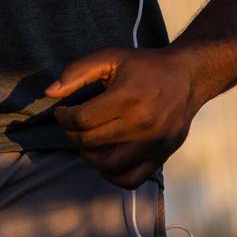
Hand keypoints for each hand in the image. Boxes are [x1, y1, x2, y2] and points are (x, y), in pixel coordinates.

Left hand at [45, 46, 199, 189]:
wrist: (186, 77)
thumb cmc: (144, 66)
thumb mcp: (110, 57)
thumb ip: (77, 72)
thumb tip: (50, 93)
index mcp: (128, 97)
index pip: (82, 119)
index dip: (64, 117)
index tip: (62, 112)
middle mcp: (142, 124)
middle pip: (90, 142)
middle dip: (71, 135)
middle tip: (71, 126)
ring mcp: (153, 144)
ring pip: (107, 166)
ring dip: (88, 156)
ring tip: (86, 142)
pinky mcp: (161, 157)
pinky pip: (130, 179)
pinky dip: (111, 175)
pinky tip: (104, 159)